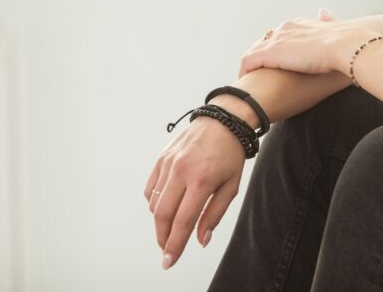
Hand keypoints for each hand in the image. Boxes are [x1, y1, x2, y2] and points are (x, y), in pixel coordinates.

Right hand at [144, 114, 244, 269]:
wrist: (223, 121)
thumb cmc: (230, 154)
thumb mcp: (231, 186)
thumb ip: (214, 214)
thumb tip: (201, 240)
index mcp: (201, 180)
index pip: (183, 221)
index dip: (175, 244)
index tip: (169, 260)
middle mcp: (181, 172)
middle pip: (162, 215)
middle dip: (163, 237)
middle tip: (168, 249)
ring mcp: (168, 164)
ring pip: (154, 203)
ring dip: (160, 221)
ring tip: (171, 227)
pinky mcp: (161, 159)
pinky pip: (150, 189)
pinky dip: (154, 203)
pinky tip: (165, 206)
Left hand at [238, 8, 376, 77]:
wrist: (346, 46)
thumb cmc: (347, 43)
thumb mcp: (335, 29)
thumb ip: (328, 21)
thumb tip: (324, 11)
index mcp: (300, 23)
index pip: (281, 34)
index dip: (277, 48)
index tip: (277, 63)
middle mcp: (286, 28)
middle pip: (265, 41)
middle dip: (261, 56)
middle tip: (259, 73)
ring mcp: (277, 40)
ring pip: (254, 51)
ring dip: (251, 65)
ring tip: (251, 80)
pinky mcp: (271, 53)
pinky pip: (249, 61)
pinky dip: (245, 71)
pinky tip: (247, 83)